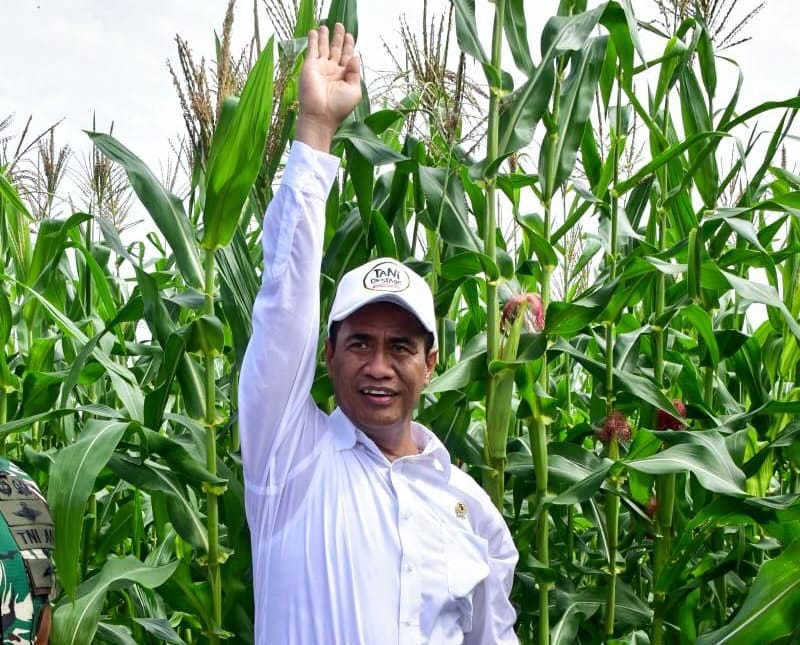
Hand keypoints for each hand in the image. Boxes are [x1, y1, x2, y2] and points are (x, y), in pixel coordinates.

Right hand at [296, 23, 361, 150]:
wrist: (321, 115)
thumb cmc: (339, 107)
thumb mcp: (354, 91)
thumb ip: (356, 73)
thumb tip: (356, 56)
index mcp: (344, 76)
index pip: (347, 57)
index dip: (349, 46)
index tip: (350, 36)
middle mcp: (332, 70)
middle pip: (336, 49)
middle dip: (338, 38)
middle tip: (339, 25)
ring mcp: (320, 67)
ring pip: (323, 47)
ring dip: (324, 37)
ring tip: (325, 26)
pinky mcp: (310, 66)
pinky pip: (312, 50)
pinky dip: (312, 40)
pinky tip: (314, 32)